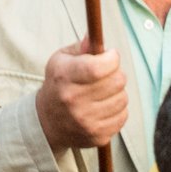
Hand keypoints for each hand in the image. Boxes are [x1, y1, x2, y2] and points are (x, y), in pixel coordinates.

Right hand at [34, 40, 126, 156]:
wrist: (47, 122)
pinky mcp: (97, 136)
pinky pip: (123, 116)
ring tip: (104, 91)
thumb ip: (81, 47)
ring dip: (117, 92)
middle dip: (116, 72)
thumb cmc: (58, 84)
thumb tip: (95, 35)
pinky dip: (118, 109)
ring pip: (123, 99)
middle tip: (107, 73)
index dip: (112, 58)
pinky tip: (105, 106)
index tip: (110, 55)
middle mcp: (74, 100)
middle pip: (116, 81)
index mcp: (65, 77)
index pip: (98, 67)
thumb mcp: (61, 60)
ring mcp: (86, 121)